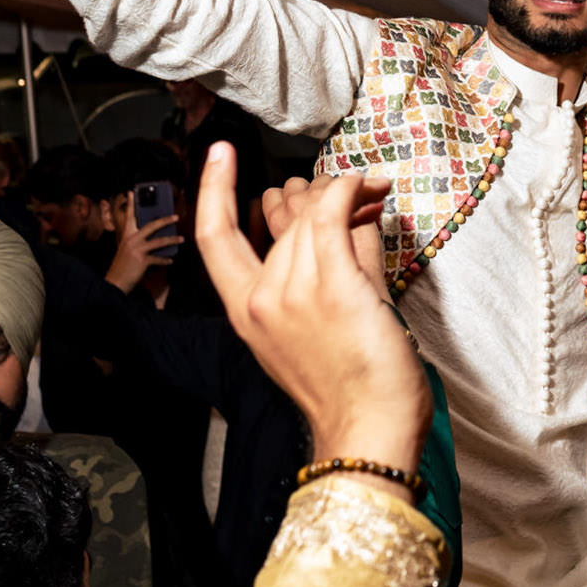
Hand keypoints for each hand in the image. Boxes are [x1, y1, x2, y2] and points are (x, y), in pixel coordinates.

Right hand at [105, 196, 184, 294]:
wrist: (115, 283)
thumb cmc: (122, 267)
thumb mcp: (127, 250)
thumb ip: (137, 242)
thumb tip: (156, 237)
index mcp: (126, 236)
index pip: (129, 217)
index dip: (132, 204)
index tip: (132, 192)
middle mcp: (131, 240)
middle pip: (151, 226)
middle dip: (165, 220)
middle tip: (176, 216)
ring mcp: (137, 250)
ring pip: (159, 241)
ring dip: (172, 240)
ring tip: (182, 239)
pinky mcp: (142, 260)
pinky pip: (158, 258)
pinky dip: (165, 260)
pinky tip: (171, 260)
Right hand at [197, 147, 426, 490]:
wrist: (370, 431)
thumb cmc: (353, 387)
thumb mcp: (318, 322)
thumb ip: (323, 264)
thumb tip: (345, 210)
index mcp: (245, 312)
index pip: (213, 237)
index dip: (212, 190)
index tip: (220, 155)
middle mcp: (261, 297)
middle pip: (279, 212)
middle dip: (316, 192)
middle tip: (355, 194)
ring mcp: (294, 290)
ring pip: (312, 208)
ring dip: (345, 191)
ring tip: (373, 195)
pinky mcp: (332, 284)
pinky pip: (334, 210)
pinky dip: (354, 188)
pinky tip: (370, 188)